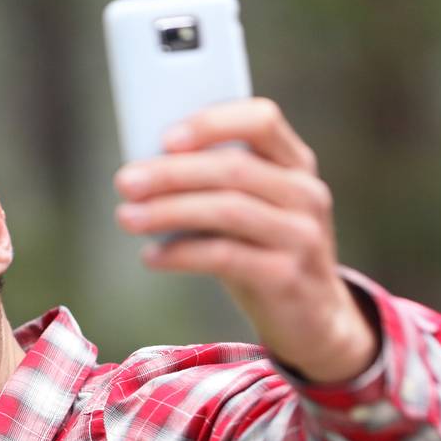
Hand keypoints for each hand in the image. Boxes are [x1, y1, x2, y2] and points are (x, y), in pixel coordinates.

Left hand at [113, 98, 379, 383]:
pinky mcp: (286, 276)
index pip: (261, 120)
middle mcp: (305, 194)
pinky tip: (151, 257)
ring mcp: (301, 235)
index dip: (212, 123)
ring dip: (168, 211)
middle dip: (171, 173)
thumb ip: (218, 186)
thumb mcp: (253, 212)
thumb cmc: (266, 254)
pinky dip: (181, 254)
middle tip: (125, 181)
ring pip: (227, 210)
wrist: (314, 320)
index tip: (165, 138)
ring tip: (127, 217)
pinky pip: (224, 256)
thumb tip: (145, 171)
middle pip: (233, 169)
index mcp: (296, 164)